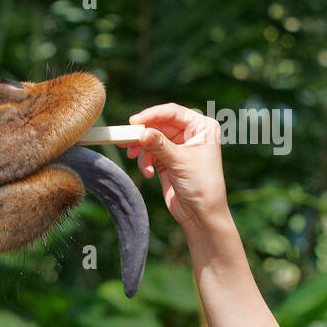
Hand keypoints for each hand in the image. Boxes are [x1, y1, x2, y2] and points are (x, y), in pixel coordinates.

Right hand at [119, 103, 228, 232]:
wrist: (200, 213)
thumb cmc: (201, 185)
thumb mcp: (179, 161)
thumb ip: (159, 145)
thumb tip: (140, 132)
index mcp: (202, 127)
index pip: (173, 113)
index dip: (152, 115)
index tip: (133, 122)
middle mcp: (191, 133)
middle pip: (159, 125)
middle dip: (143, 135)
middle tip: (125, 142)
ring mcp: (178, 146)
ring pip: (152, 139)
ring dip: (143, 151)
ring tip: (139, 162)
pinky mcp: (167, 159)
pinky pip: (150, 153)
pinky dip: (146, 162)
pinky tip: (149, 173)